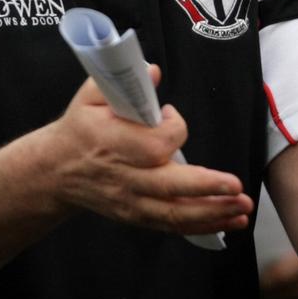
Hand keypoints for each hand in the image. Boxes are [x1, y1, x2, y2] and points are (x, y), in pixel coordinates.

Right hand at [48, 67, 254, 235]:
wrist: (54, 171)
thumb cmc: (78, 129)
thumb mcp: (88, 97)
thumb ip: (119, 82)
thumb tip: (153, 71)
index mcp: (112, 143)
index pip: (155, 144)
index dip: (174, 130)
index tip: (173, 116)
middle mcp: (123, 177)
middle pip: (169, 187)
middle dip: (206, 188)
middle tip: (238, 188)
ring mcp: (129, 201)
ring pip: (173, 213)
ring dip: (212, 214)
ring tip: (243, 211)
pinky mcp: (135, 216)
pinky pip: (170, 225)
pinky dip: (201, 227)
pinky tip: (227, 223)